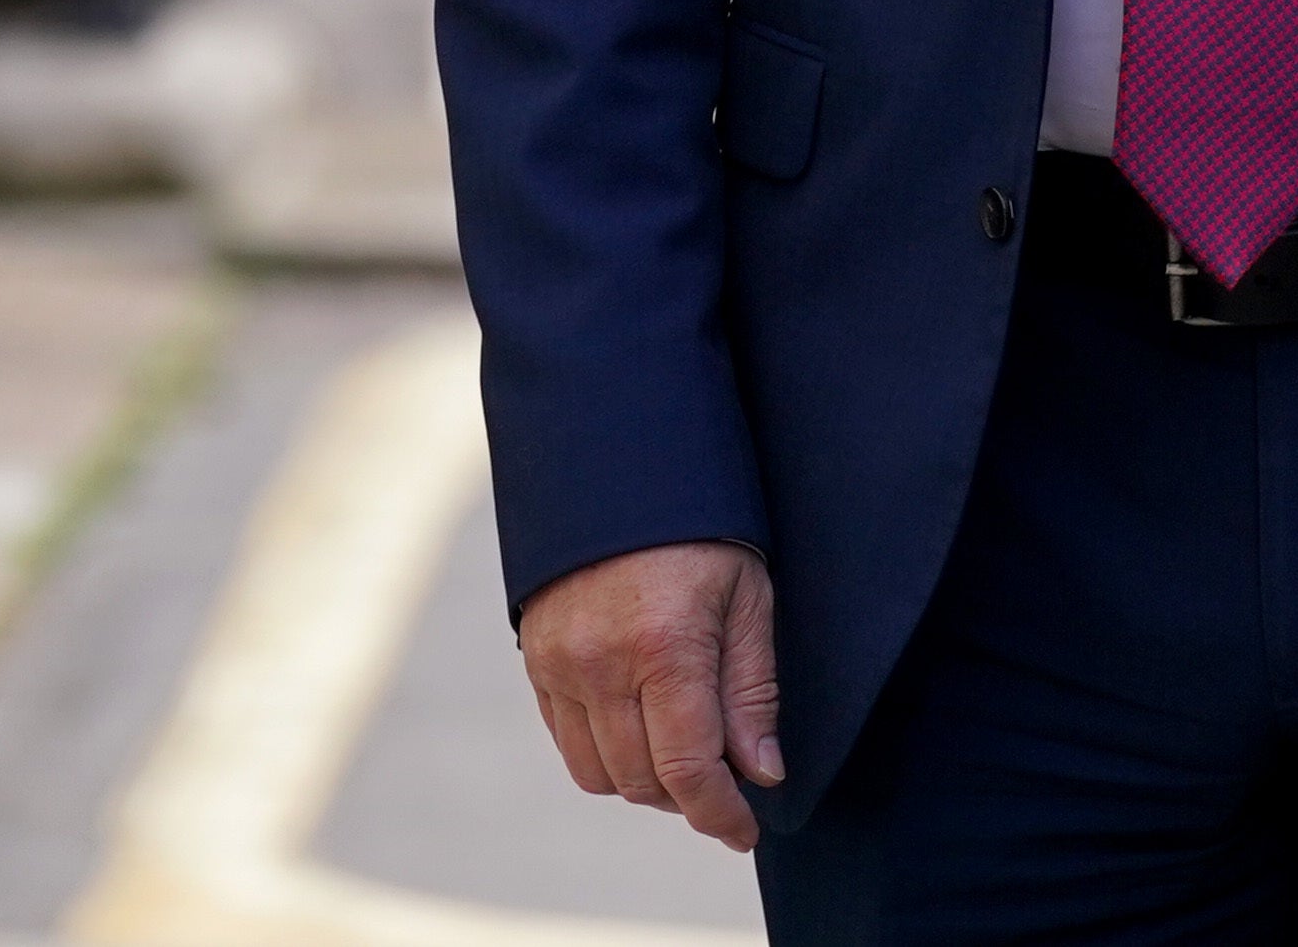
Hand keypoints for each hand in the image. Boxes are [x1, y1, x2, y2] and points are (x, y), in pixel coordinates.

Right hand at [517, 540, 783, 850]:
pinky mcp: (536, 659)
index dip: (720, 816)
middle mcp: (601, 663)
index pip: (688, 771)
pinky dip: (604, 751)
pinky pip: (566, 739)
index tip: (744, 830)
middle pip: (641, 782)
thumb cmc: (700, 528)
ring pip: (598, 773)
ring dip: (642, 781)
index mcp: (664, 647)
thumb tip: (761, 774)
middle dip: (687, 799)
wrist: (618, 465)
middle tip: (722, 781)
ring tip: (680, 753)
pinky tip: (638, 725)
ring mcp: (559, 663)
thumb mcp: (747, 597)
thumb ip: (752, 690)